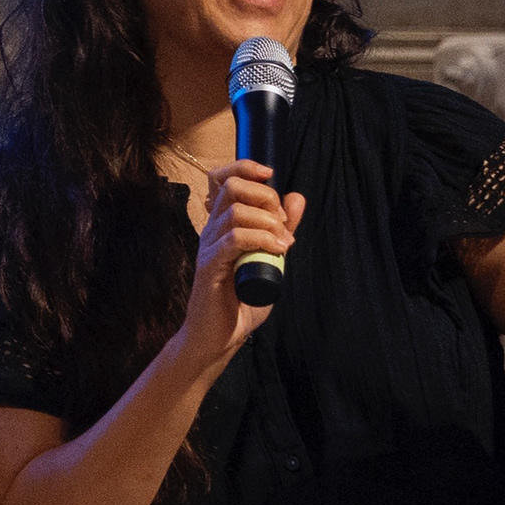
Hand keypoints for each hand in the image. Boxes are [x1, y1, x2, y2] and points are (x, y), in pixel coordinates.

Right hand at [175, 159, 303, 370]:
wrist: (220, 336)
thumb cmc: (240, 300)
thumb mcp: (270, 259)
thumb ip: (281, 230)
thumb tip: (296, 197)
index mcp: (222, 225)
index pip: (223, 178)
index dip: (245, 168)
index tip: (270, 175)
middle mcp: (211, 230)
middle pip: (231, 187)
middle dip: (266, 198)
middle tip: (282, 225)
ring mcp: (208, 247)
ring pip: (236, 212)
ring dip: (269, 223)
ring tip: (284, 246)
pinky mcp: (210, 266)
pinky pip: (235, 239)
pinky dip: (262, 239)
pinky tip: (278, 252)